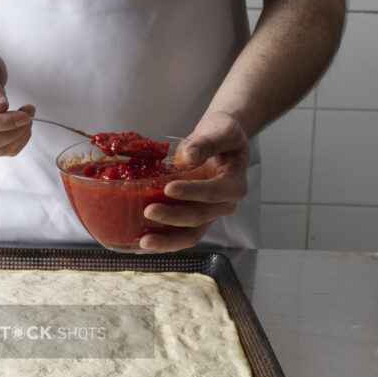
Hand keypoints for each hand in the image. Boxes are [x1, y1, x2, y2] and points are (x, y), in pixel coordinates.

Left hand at [139, 112, 249, 251]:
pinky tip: (142, 245)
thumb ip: (206, 143)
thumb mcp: (222, 131)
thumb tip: (189, 156)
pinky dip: (162, 241)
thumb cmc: (223, 135)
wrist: (220, 142)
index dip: (192, 193)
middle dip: (173, 217)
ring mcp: (209, 215)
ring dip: (166, 241)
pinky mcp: (194, 220)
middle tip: (149, 211)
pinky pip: (179, 235)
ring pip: (190, 235)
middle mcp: (223, 205)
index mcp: (235, 185)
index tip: (169, 188)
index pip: (214, 192)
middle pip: (199, 218)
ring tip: (143, 241)